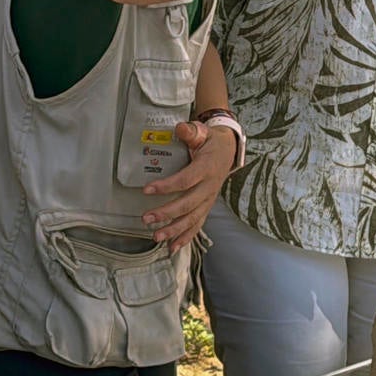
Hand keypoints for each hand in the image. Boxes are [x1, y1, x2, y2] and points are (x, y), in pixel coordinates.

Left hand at [140, 120, 233, 249]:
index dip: (167, 186)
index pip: (186, 180)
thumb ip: (191, 131)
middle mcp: (209, 187)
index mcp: (207, 168)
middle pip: (188, 204)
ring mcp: (209, 199)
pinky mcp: (207, 206)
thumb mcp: (203, 132)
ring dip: (174, 230)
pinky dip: (186, 237)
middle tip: (146, 219)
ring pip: (193, 219)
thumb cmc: (211, 141)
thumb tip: (180, 128)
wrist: (229, 150)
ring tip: (156, 237)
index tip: (147, 189)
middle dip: (167, 214)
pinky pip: (197, 224)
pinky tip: (172, 247)